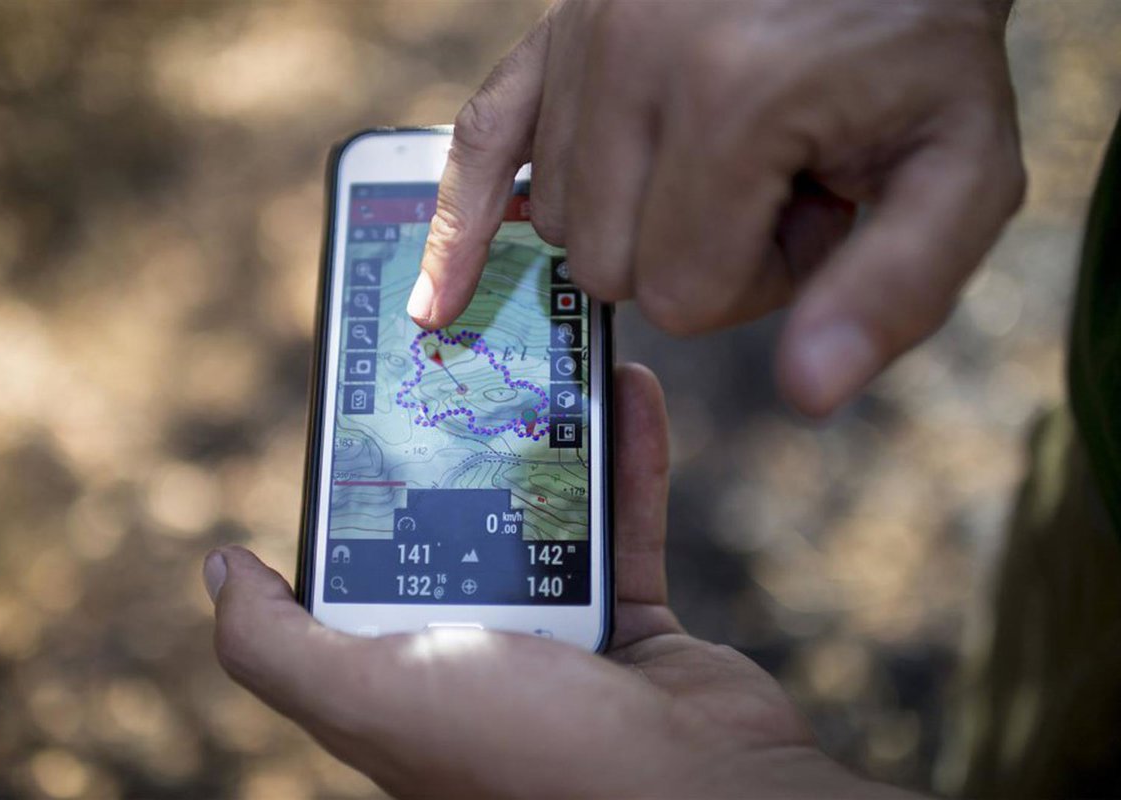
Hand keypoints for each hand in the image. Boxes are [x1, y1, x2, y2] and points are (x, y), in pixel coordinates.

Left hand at [204, 365, 915, 797]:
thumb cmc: (523, 750)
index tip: (368, 396)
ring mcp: (557, 635)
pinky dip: (629, 456)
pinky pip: (625, 522)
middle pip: (458, 517)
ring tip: (551, 349)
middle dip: (464, 436)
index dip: (358, 480)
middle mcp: (472, 650)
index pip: (358, 559)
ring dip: (553, 430)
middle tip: (469, 349)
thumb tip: (216, 568)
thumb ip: (276, 646)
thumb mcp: (373, 695)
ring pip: (547, 508)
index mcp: (397, 668)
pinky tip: (628, 385)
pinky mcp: (631, 620)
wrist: (697, 796)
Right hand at [407, 0, 1024, 416]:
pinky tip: (436, 302)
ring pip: (560, 228)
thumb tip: (806, 395)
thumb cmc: (917, 54)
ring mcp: (583, 40)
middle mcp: (635, 59)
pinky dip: (457, 226)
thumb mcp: (961, 170)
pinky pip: (474, 145)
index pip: (686, 298)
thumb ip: (895, 289)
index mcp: (737, 99)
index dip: (758, 283)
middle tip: (769, 187)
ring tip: (716, 156)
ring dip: (634, 224)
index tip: (813, 213)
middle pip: (611, 270)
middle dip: (690, 260)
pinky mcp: (554, 34)